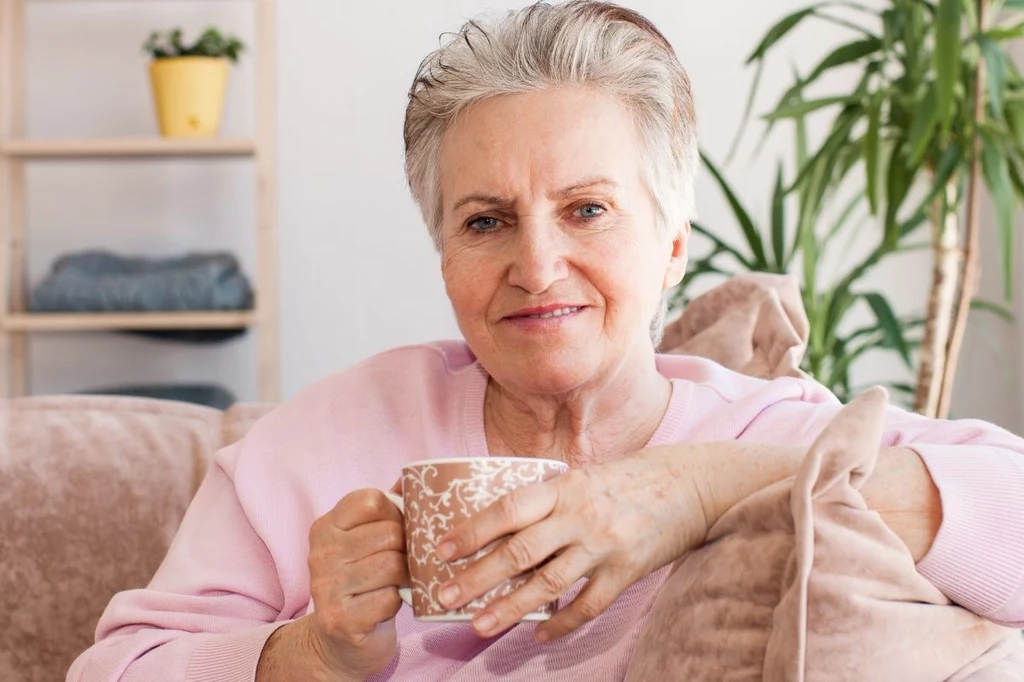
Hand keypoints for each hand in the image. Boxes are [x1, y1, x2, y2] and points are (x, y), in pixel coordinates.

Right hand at [305, 488, 408, 678]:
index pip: (372, 500)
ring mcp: (326, 586)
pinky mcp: (339, 618)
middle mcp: (320, 553)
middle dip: (407, 549)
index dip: (397, 514)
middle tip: (404, 563)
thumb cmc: (364, 583)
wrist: (341, 642)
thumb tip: (415, 477)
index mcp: (326, 526)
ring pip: (392, 564)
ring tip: (398, 583)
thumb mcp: (369, 541)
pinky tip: (386, 605)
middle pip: (390, 533)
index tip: (397, 531)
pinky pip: (389, 598)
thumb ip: (389, 509)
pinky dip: (397, 603)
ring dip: (405, 577)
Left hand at [433, 448, 708, 641]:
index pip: (508, 509)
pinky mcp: (627, 571)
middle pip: (519, 551)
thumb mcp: (583, 476)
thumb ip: (548, 498)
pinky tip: (539, 634)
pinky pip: (587, 605)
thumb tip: (500, 525)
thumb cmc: (628, 478)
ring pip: (548, 584)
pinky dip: (561, 624)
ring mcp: (604, 546)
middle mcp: (581, 516)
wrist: (690, 484)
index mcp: (564, 487)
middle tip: (444, 595)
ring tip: (479, 624)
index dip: (472, 530)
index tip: (441, 549)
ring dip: (509, 607)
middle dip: (477, 576)